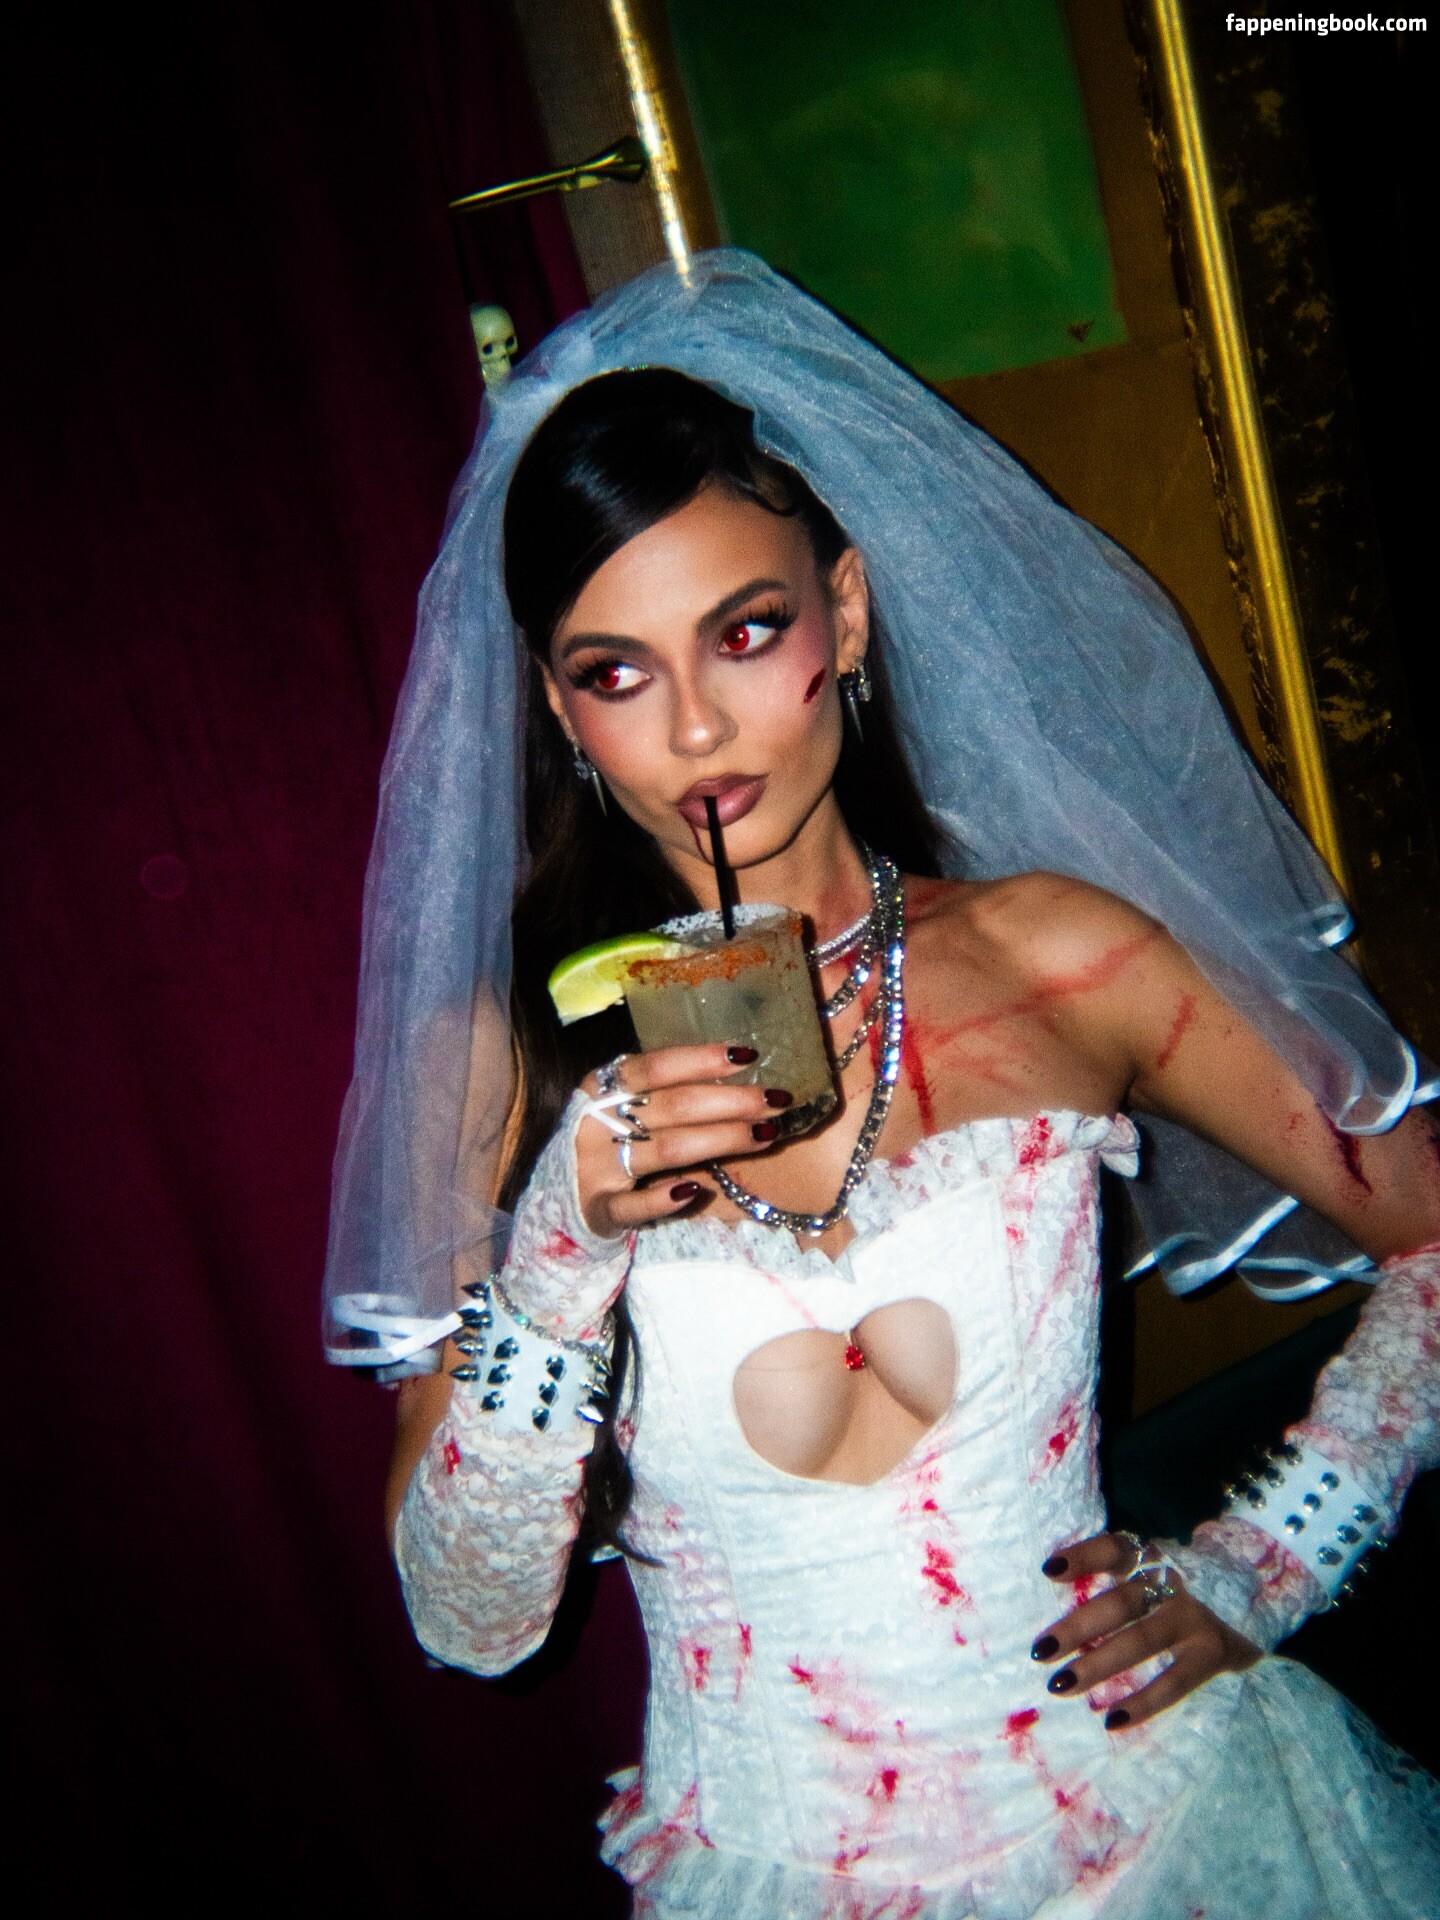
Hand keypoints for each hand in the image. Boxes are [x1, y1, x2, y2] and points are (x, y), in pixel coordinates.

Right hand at [575, 1044, 790, 1238]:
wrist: (557, 1193)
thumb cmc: (606, 1138)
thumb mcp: (621, 1104)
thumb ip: (661, 1090)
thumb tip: (735, 1069)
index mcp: (602, 1087)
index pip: (657, 1066)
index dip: (703, 1059)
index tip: (748, 1056)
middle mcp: (597, 1122)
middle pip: (674, 1106)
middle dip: (731, 1102)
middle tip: (776, 1100)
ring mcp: (596, 1166)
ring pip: (666, 1150)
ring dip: (720, 1141)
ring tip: (764, 1135)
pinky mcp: (599, 1208)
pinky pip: (633, 1205)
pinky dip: (663, 1198)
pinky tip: (693, 1190)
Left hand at [1029, 1530, 1260, 1730]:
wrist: (1250, 1606)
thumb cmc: (1175, 1593)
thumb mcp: (1150, 1574)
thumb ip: (1112, 1582)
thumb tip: (1049, 1601)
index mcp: (1151, 1559)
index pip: (1114, 1549)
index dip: (1082, 1557)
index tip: (1048, 1571)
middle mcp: (1173, 1584)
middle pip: (1120, 1602)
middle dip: (1078, 1627)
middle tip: (1040, 1651)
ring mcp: (1195, 1619)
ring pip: (1141, 1641)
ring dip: (1098, 1665)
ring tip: (1060, 1685)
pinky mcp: (1212, 1654)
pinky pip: (1174, 1682)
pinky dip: (1142, 1703)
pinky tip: (1112, 1721)